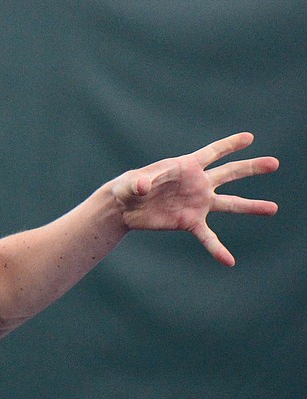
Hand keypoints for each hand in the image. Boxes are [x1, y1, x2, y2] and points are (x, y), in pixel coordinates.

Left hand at [111, 132, 278, 265]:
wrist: (124, 209)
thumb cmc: (127, 188)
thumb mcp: (131, 183)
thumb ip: (139, 182)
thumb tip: (143, 187)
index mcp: (185, 167)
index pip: (212, 153)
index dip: (229, 145)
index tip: (249, 137)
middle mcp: (197, 183)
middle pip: (229, 173)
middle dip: (251, 167)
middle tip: (275, 163)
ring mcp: (197, 203)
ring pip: (229, 203)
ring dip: (251, 206)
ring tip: (273, 208)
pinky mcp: (189, 222)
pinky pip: (207, 237)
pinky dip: (217, 249)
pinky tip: (229, 261)